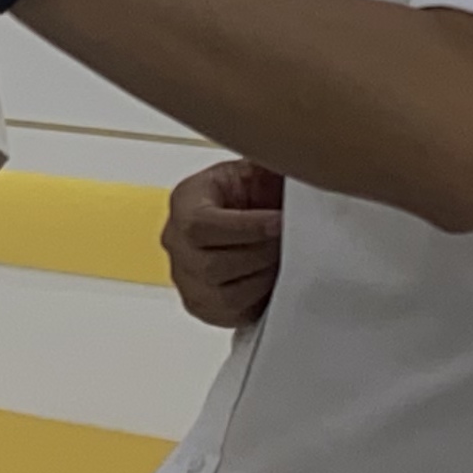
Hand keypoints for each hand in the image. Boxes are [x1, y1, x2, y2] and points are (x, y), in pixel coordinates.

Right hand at [162, 161, 284, 326]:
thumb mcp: (255, 168)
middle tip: (288, 242)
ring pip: (224, 295)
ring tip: (281, 259)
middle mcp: (176, 243)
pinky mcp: (202, 306)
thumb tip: (296, 159)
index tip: (280, 222)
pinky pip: (232, 314)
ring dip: (262, 278)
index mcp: (184, 202)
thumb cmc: (248, 191)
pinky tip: (270, 277)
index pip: (202, 225)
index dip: (246, 227)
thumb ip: (271, 163)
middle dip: (260, 255)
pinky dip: (257, 299)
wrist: (244, 214)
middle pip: (212, 265)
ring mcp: (186, 279)